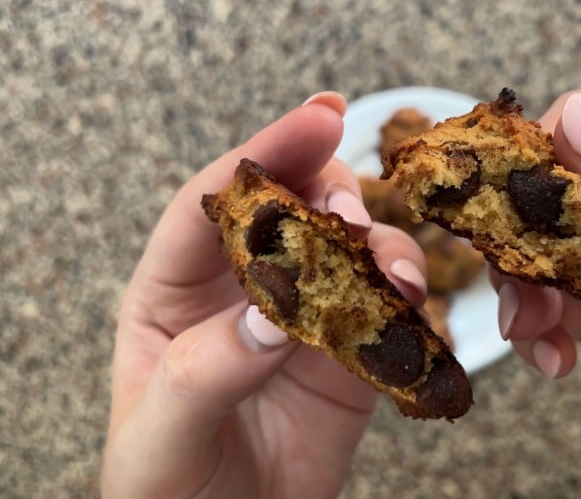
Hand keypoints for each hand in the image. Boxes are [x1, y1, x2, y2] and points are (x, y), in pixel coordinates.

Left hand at [101, 92, 427, 498]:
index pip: (216, 203)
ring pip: (352, 254)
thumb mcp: (162, 433)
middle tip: (353, 210)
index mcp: (176, 291)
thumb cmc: (169, 487)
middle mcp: (247, 291)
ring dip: (382, 248)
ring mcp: (305, 320)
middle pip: (294, 211)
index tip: (318, 118)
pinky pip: (388, 313)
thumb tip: (272, 315)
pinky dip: (410, 303)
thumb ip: (208, 368)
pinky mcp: (352, 356)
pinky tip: (418, 308)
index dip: (264, 153)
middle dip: (330, 195)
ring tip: (399, 275)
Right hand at [494, 90, 580, 497]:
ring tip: (533, 328)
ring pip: (538, 247)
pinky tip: (551, 359)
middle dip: (520, 230)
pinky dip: (531, 329)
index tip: (518, 206)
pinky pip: (547, 305)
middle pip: (553, 186)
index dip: (545, 156)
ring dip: (519, 284)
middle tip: (517, 275)